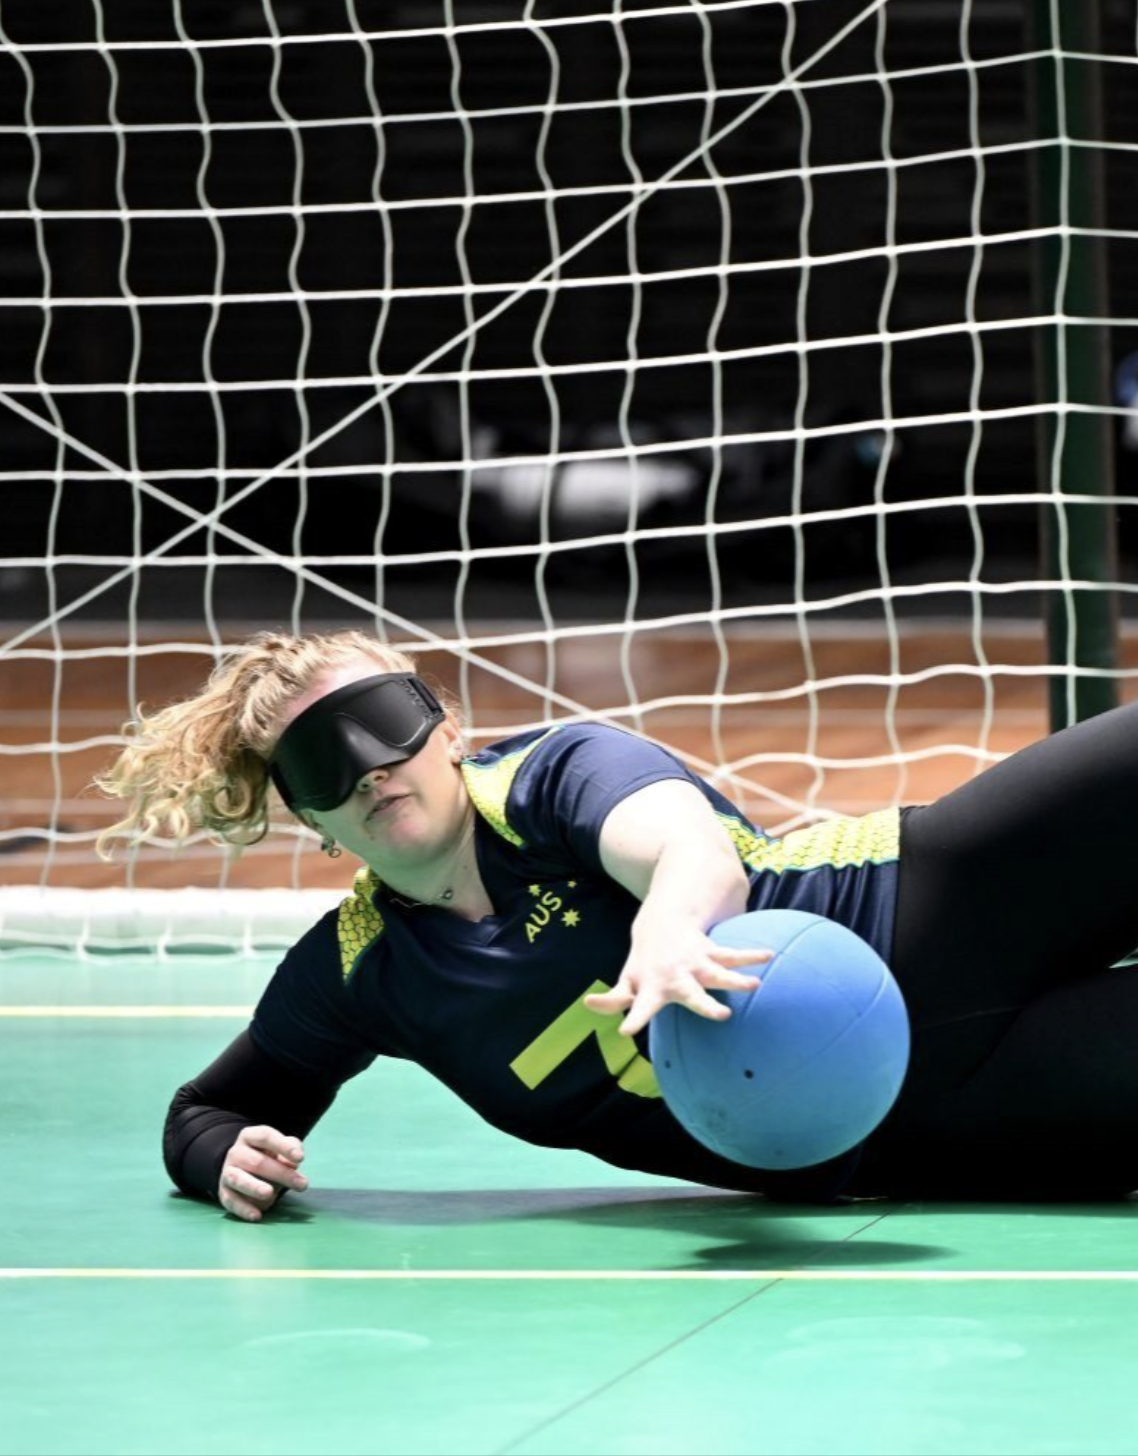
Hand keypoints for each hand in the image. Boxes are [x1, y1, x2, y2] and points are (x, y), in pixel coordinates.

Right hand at [218, 1125, 308, 1221]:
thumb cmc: (268, 1156)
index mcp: (250, 1136)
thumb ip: (290, 1148)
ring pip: (238, 1179)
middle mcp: (236, 1152)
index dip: (283, 1147)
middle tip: (302, 1184)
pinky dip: (243, 1209)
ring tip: (269, 1193)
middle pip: (257, 1162)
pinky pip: (231, 1201)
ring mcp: (227, 1172)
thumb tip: (293, 1163)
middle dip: (281, 1173)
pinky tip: (257, 1216)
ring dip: (254, 1187)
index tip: (300, 1158)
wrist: (241, 1168)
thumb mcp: (280, 1148)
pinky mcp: (224, 1192)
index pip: (266, 1137)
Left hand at [583, 923, 770, 1037]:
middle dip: (704, 1004)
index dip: (633, 1018)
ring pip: (719, 972)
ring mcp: (697, 964)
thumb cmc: (645, 964)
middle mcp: (678, 978)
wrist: (662, 923)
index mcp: (654, 989)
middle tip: (721, 1015)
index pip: (640, 1006)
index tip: (626, 1030)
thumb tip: (588, 1004)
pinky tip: (769, 955)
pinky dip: (751, 956)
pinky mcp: (712, 953)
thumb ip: (614, 999)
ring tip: (755, 984)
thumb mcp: (628, 980)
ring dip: (736, 978)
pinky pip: (733, 955)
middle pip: (691, 995)